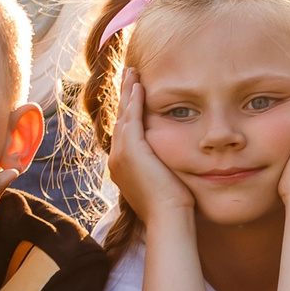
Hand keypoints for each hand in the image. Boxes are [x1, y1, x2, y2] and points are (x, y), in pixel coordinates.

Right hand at [107, 70, 194, 221]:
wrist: (167, 217)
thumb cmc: (172, 205)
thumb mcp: (163, 181)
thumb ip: (161, 167)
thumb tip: (171, 162)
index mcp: (123, 165)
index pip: (125, 130)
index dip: (128, 110)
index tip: (134, 93)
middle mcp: (117, 158)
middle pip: (120, 118)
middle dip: (125, 95)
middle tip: (128, 74)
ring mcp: (121, 154)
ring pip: (124, 114)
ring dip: (129, 92)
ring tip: (132, 72)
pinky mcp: (131, 151)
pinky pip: (132, 119)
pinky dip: (135, 101)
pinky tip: (140, 86)